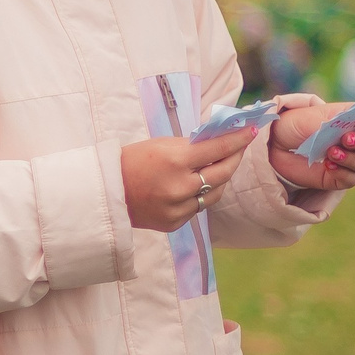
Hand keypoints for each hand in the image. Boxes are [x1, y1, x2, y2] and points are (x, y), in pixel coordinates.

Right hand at [121, 131, 251, 232]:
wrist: (105, 192)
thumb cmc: (131, 161)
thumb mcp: (160, 145)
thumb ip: (190, 146)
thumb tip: (219, 140)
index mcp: (174, 160)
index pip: (217, 148)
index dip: (237, 139)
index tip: (249, 131)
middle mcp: (180, 186)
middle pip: (223, 172)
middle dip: (235, 157)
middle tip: (240, 147)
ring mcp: (178, 208)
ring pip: (215, 193)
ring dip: (221, 178)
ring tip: (221, 166)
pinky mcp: (174, 222)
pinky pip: (198, 207)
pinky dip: (201, 195)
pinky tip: (198, 185)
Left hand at [266, 98, 354, 190]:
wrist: (272, 145)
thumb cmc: (294, 124)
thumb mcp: (318, 115)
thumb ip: (344, 115)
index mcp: (352, 118)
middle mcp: (353, 138)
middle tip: (345, 139)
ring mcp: (346, 158)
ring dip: (351, 158)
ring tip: (331, 153)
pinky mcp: (335, 177)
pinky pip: (351, 179)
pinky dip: (344, 173)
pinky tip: (328, 167)